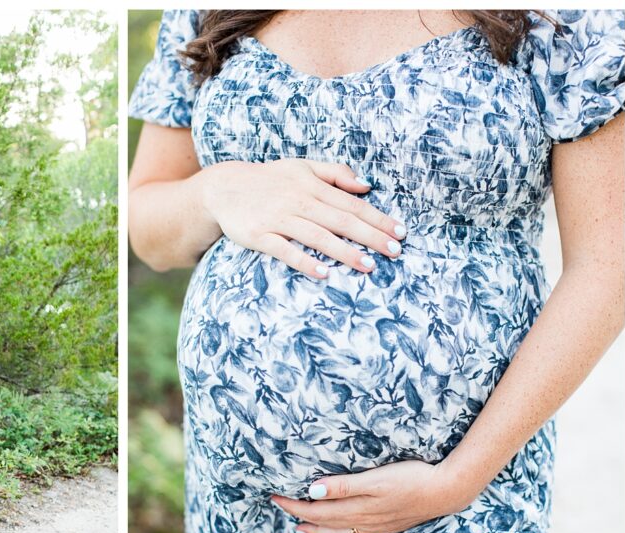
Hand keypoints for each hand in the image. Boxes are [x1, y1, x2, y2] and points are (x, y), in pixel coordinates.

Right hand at [201, 158, 406, 278]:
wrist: (223, 188)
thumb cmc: (269, 179)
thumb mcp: (301, 167)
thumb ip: (335, 173)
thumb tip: (366, 186)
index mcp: (312, 186)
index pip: (352, 204)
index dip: (378, 218)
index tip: (401, 232)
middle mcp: (299, 201)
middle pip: (341, 221)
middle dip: (370, 236)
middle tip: (395, 251)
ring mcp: (278, 220)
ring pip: (318, 236)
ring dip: (344, 251)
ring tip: (368, 265)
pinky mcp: (260, 236)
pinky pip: (285, 250)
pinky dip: (305, 261)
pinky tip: (323, 273)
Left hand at [271, 460, 478, 532]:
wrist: (446, 491)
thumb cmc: (411, 478)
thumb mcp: (376, 479)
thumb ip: (344, 486)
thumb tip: (312, 491)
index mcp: (356, 508)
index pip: (314, 510)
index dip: (292, 505)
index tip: (274, 496)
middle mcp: (362, 521)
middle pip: (322, 522)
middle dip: (298, 516)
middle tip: (279, 506)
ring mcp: (375, 526)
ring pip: (337, 532)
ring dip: (316, 530)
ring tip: (300, 528)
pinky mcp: (387, 526)